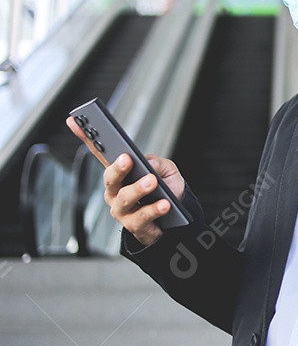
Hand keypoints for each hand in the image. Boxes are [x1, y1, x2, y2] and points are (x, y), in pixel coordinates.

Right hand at [66, 117, 184, 247]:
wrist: (173, 218)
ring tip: (152, 182)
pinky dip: (154, 209)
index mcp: (119, 172)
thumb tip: (148, 164)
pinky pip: (142, 217)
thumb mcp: (166, 171)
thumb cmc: (165, 190)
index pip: (100, 152)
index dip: (85, 137)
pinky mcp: (133, 225)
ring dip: (138, 189)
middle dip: (117, 168)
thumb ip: (157, 164)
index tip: (75, 120)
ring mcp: (121, 209)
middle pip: (110, 178)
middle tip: (127, 159)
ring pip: (125, 198)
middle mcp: (114, 190)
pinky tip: (164, 204)